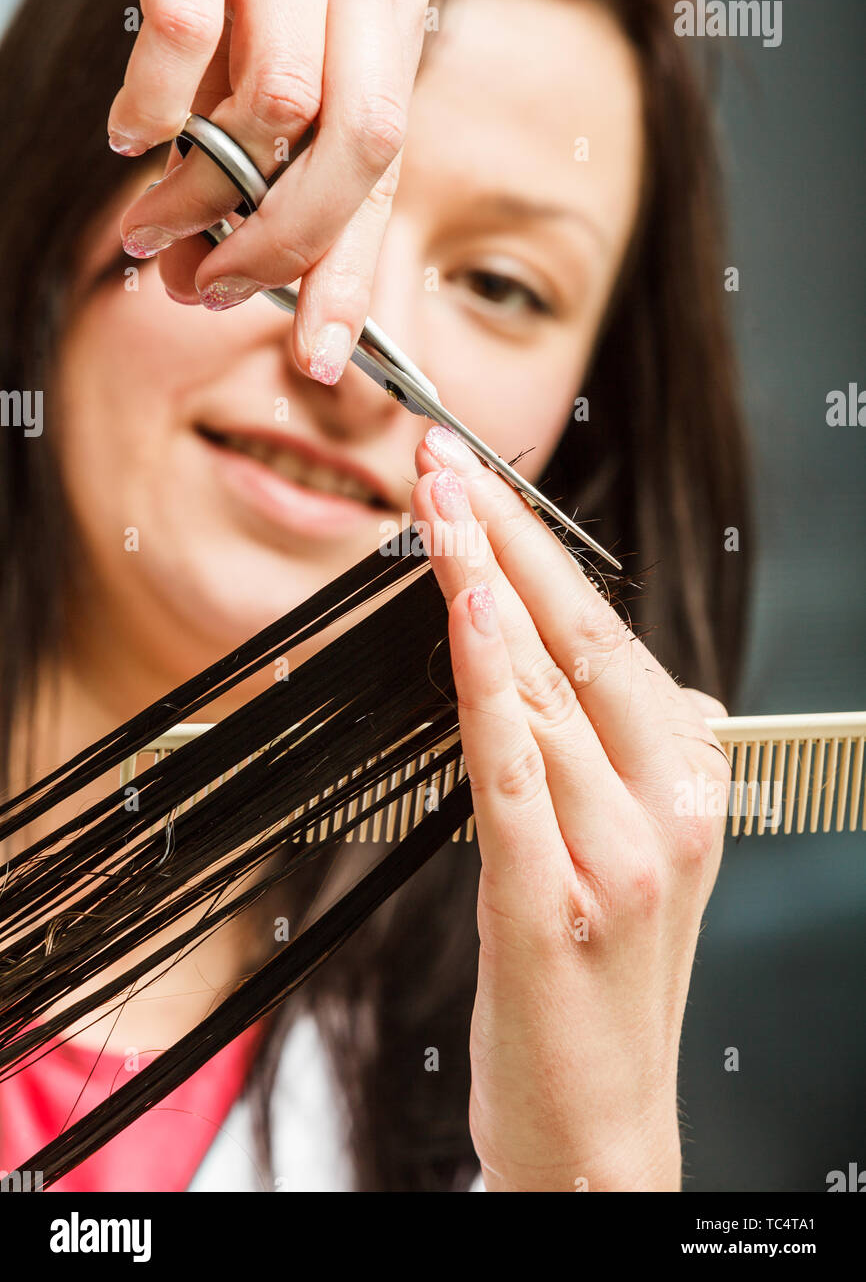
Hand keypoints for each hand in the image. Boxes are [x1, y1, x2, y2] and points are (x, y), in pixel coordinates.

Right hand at [106, 0, 429, 380]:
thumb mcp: (270, 42)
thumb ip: (262, 149)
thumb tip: (216, 270)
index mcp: (389, 14)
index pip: (387, 171)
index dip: (352, 273)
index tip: (320, 356)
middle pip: (359, 146)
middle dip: (285, 245)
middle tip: (213, 288)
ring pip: (276, 103)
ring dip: (206, 192)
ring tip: (152, 222)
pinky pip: (183, 36)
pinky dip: (151, 106)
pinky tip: (128, 132)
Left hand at [411, 425, 729, 1191]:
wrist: (599, 1135)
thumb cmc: (599, 995)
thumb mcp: (634, 862)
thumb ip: (626, 766)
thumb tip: (629, 689)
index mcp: (688, 784)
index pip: (608, 638)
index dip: (538, 551)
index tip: (483, 482)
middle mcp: (668, 807)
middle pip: (582, 641)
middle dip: (508, 536)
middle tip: (446, 457)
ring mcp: (618, 855)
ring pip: (547, 690)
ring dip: (485, 586)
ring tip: (437, 507)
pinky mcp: (555, 903)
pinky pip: (516, 774)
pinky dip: (489, 688)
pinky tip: (463, 619)